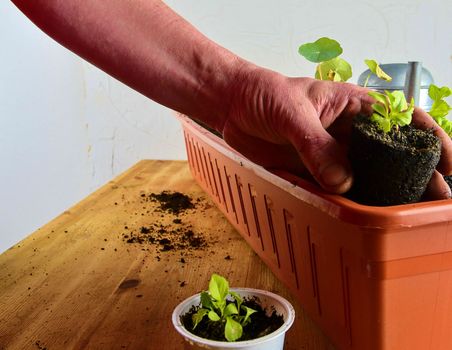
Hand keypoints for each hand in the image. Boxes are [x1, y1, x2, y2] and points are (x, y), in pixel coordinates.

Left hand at [221, 67, 451, 198]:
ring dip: (386, 193)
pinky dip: (351, 202)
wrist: (233, 107)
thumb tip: (342, 181)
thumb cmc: (264, 95)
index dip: (430, 138)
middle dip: (416, 174)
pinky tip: (366, 216)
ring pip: (367, 176)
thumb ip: (316, 145)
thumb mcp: (292, 113)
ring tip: (407, 214)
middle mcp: (348, 132)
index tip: (447, 162)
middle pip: (391, 154)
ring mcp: (332, 154)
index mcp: (353, 106)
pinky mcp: (314, 171)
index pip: (403, 118)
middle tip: (435, 200)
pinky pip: (338, 190)